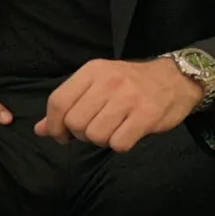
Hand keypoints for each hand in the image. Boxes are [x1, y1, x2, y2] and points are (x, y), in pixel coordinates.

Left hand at [33, 57, 202, 152]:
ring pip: (95, 135)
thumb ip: (69, 104)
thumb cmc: (129, 83)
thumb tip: (40, 129)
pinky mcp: (146, 115)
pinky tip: (127, 134)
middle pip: (75, 122)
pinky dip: (120, 145)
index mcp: (92, 70)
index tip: (61, 134)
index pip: (58, 101)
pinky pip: (119, 144)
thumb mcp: (97, 84)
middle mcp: (108, 81)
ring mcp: (128, 98)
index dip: (54, 124)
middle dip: (80, 134)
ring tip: (111, 130)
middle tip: (93, 130)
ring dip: (101, 140)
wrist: (174, 79)